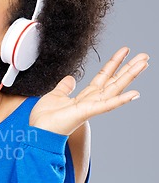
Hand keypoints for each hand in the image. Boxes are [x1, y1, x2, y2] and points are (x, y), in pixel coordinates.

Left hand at [29, 47, 149, 134]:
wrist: (37, 131)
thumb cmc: (45, 118)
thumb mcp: (55, 96)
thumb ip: (65, 87)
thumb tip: (71, 78)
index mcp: (83, 97)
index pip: (102, 77)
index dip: (113, 64)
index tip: (124, 51)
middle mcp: (90, 102)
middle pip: (114, 82)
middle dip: (129, 68)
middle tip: (144, 56)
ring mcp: (90, 107)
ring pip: (114, 89)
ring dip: (130, 76)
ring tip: (144, 64)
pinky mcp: (86, 112)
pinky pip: (106, 105)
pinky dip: (120, 100)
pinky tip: (134, 94)